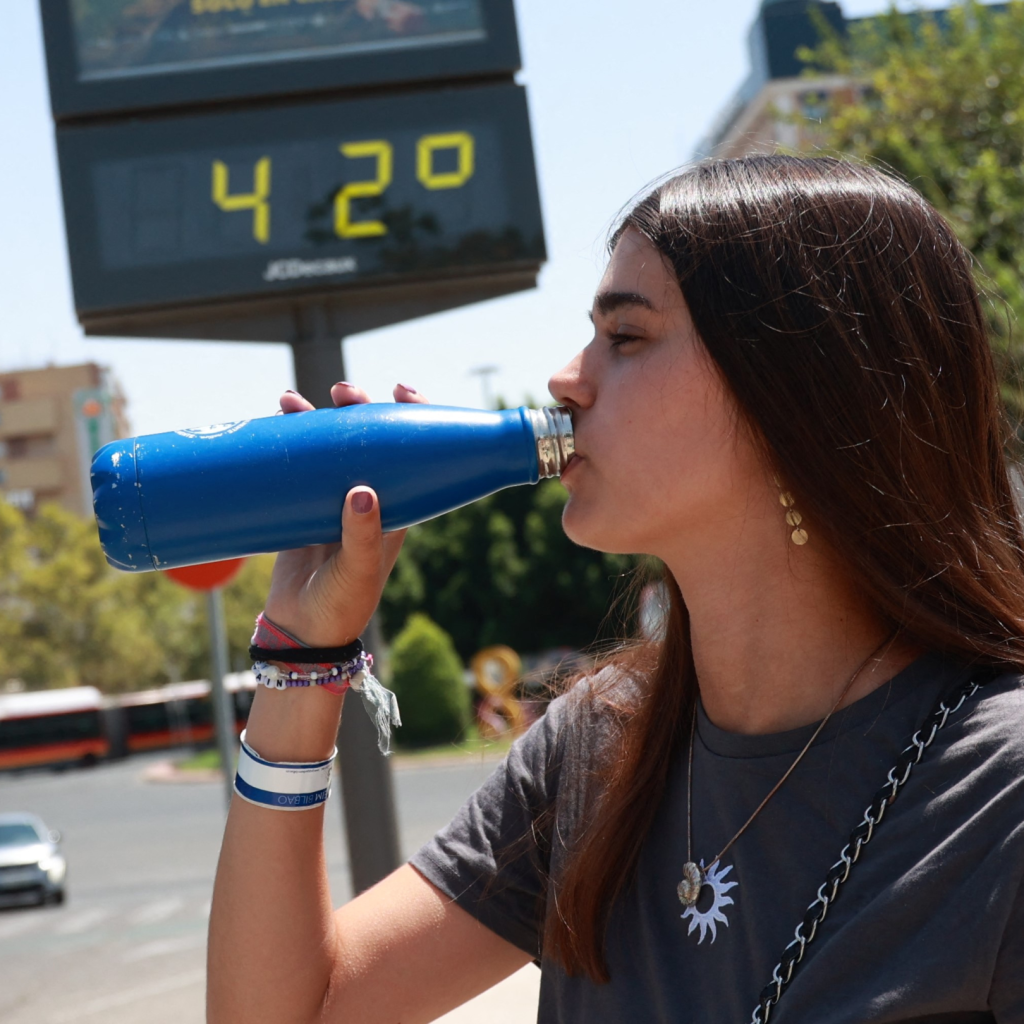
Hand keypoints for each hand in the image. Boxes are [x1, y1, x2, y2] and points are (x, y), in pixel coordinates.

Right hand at [263, 382, 426, 646]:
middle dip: (358, 409)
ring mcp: (332, 500)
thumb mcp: (358, 571)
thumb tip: (363, 490)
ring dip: (317, 419)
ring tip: (293, 401)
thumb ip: (362, 535)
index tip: (402, 392)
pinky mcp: (301, 506)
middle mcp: (369, 498)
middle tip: (343, 393)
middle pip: (369, 439)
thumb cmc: (342, 605)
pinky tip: (276, 417)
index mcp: (397, 508)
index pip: (413, 453)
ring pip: (331, 446)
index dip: (413, 418)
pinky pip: (297, 464)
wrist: (301, 632)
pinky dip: (288, 440)